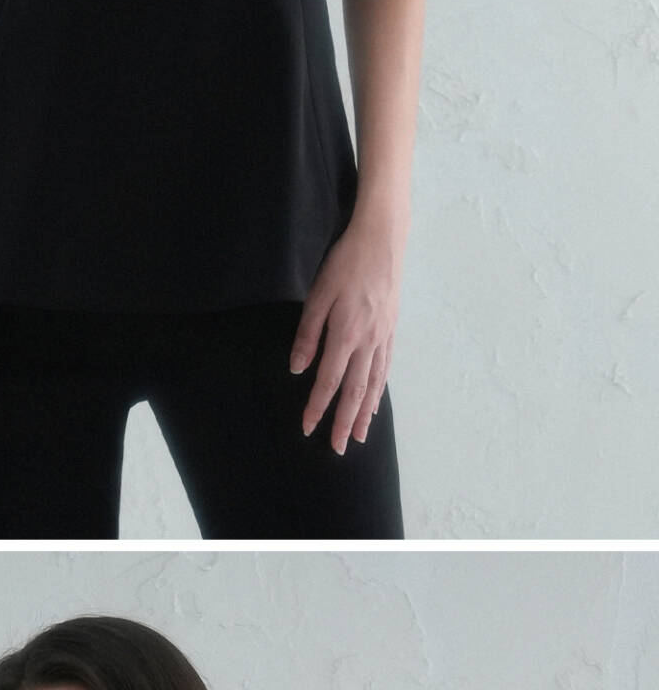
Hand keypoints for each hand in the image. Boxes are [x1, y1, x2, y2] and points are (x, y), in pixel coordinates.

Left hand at [289, 211, 401, 453]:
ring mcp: (383, 337)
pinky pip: (385, 368)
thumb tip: (298, 368)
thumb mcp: (318, 294)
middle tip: (338, 449)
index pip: (329, 381)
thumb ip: (308, 334)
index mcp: (346, 334)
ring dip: (365, 414)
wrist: (383, 240)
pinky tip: (374, 403)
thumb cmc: (346, 263)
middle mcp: (368, 342)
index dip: (317, 407)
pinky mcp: (391, 330)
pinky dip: (379, 390)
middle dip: (345, 423)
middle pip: (355, 392)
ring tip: (360, 437)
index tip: (307, 428)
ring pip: (373, 384)